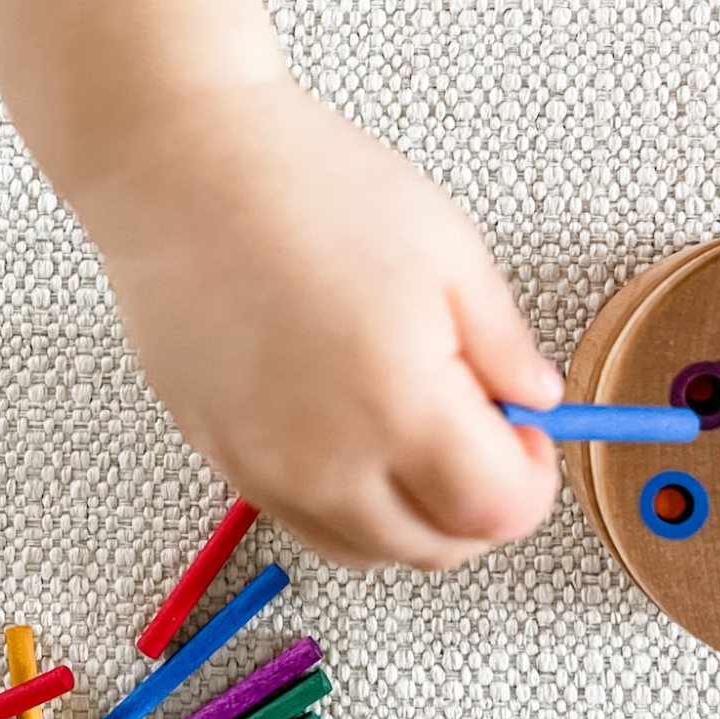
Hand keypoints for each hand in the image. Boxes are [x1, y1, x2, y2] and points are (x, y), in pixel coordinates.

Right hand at [79, 79, 563, 568]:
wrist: (185, 168)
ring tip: (414, 430)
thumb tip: (535, 398)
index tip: (529, 435)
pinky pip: (301, 520)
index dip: (534, 481)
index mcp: (402, 411)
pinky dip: (346, 502)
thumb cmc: (306, 188)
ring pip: (367, 550)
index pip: (499, 513)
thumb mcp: (449, 250)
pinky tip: (352, 430)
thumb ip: (504, 344)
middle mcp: (329, 464)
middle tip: (484, 433)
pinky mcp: (220, 455)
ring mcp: (265, 469)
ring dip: (413, 516)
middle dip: (481, 506)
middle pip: (436, 550)